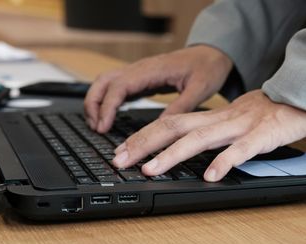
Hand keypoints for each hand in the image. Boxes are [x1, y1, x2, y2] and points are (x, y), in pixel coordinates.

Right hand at [84, 45, 232, 132]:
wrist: (212, 54)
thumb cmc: (207, 68)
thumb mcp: (199, 90)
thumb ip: (180, 107)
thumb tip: (162, 128)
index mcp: (152, 70)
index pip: (119, 86)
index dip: (107, 107)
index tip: (103, 126)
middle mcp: (141, 69)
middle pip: (103, 81)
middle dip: (93, 104)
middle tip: (95, 128)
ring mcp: (139, 73)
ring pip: (106, 83)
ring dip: (97, 102)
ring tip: (98, 126)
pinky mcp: (142, 79)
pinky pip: (117, 87)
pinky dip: (108, 101)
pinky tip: (109, 117)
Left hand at [112, 90, 305, 181]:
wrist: (304, 97)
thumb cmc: (271, 112)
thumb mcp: (236, 119)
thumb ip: (214, 132)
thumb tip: (190, 147)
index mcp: (214, 117)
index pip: (170, 123)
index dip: (143, 136)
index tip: (122, 150)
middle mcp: (221, 120)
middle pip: (174, 127)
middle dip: (143, 144)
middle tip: (119, 160)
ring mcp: (240, 127)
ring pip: (200, 138)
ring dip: (171, 155)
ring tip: (150, 170)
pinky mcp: (263, 136)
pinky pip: (241, 150)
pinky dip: (224, 162)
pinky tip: (210, 177)